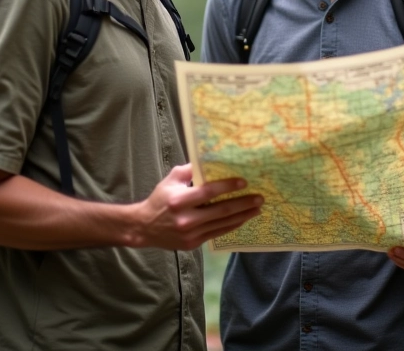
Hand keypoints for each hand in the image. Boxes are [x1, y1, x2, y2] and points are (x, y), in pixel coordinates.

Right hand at [134, 164, 262, 250]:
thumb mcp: (172, 179)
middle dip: (243, 203)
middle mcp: (186, 219)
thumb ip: (191, 169)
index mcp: (180, 200)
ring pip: (223, 224)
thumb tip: (212, 159)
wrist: (144, 228)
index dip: (228, 186)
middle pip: (221, 210)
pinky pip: (218, 233)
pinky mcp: (194, 244)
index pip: (209, 192)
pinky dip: (232, 225)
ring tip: (257, 208)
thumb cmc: (160, 199)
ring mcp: (191, 234)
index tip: (244, 182)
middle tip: (259, 198)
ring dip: (243, 216)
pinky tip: (243, 219)